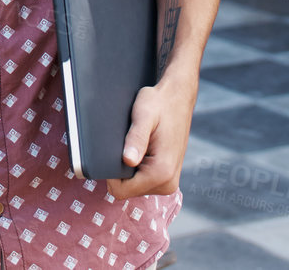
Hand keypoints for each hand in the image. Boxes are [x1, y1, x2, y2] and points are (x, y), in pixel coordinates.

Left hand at [104, 74, 197, 200]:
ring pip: (134, 186)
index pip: (121, 191)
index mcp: (162, 172)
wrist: (178, 97)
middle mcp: (168, 183)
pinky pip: (142, 180)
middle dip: (121, 170)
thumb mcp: (143, 116)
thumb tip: (128, 161)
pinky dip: (138, 167)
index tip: (115, 152)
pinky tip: (142, 148)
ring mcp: (169, 182)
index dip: (111, 173)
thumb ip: (135, 139)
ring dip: (130, 167)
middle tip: (128, 144)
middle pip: (127, 190)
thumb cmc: (159, 103)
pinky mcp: (167, 177)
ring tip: (138, 144)